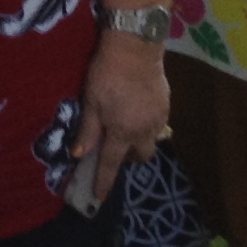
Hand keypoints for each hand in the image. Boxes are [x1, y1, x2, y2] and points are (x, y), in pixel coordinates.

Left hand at [71, 33, 169, 203]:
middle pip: (140, 157)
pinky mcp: (167, 105)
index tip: (99, 198)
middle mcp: (144, 131)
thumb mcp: (91, 101)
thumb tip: (79, 155)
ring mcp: (159, 119)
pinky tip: (137, 110)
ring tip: (126, 125)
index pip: (112, 164)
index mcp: (122, 132)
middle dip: (128, 158)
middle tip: (114, 144)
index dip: (104, 182)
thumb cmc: (107, 74)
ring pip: (151, 141)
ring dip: (138, 141)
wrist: (136, 48)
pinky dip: (147, 125)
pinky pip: (158, 125)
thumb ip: (88, 130)